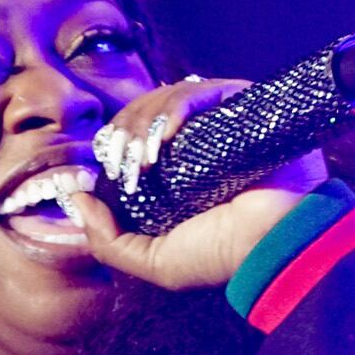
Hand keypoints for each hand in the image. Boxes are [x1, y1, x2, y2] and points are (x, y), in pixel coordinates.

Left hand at [63, 75, 331, 291]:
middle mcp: (195, 143)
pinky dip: (173, 110)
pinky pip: (198, 92)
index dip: (113, 145)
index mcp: (174, 173)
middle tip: (125, 165)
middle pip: (141, 113)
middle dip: (123, 135)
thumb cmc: (223, 256)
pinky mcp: (241, 106)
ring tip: (146, 160)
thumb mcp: (153, 262)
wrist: (278, 244)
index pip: (131, 137)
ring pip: (163, 98)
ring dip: (143, 124)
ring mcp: (218, 122)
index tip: (108, 170)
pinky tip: (166, 138)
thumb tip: (76, 199)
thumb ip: (107, 240)